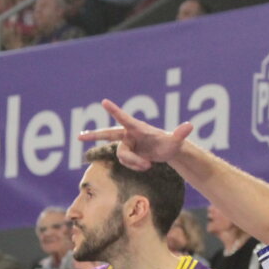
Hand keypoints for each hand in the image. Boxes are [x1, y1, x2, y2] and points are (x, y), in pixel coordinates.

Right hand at [77, 99, 193, 169]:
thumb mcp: (176, 142)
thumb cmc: (172, 143)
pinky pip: (124, 161)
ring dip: (134, 163)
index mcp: (139, 128)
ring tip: (149, 165)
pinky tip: (145, 166)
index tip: (104, 101)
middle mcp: (130, 134)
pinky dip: (134, 165)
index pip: (125, 119)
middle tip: (79, 136)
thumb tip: (189, 126)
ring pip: (121, 156)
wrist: (168, 151)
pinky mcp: (127, 152)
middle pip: (109, 134)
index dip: (115, 111)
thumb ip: (180, 134)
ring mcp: (127, 143)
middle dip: (94, 135)